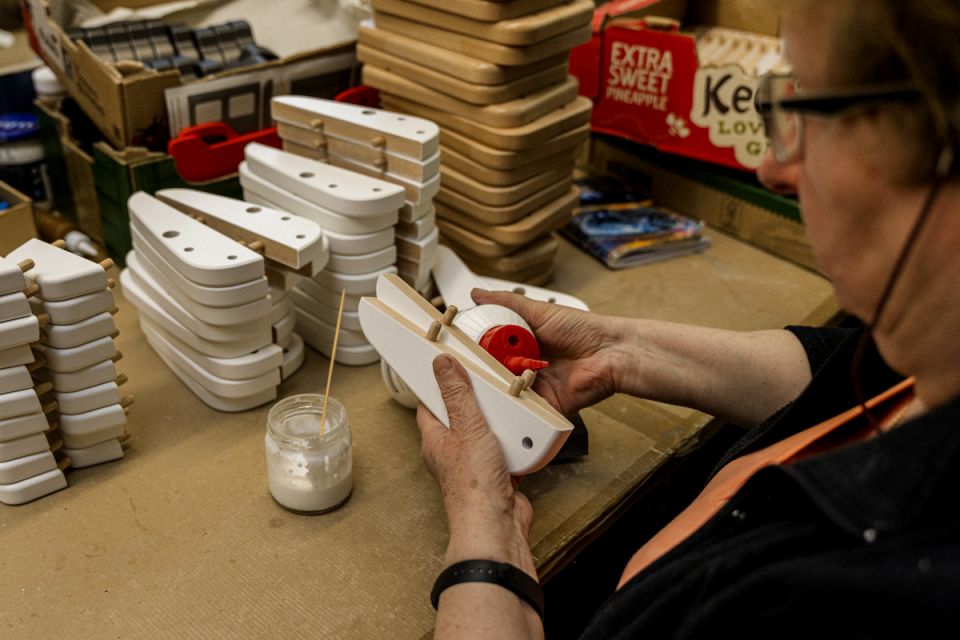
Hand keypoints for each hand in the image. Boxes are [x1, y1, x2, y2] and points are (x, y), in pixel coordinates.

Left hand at [416, 354, 533, 565]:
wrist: (497, 526)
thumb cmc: (473, 486)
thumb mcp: (467, 427)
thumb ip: (457, 394)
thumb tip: (442, 364)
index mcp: (436, 439)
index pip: (430, 404)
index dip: (439, 384)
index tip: (450, 367)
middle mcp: (452, 452)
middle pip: (463, 416)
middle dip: (478, 402)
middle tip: (489, 385)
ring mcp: (475, 464)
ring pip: (487, 433)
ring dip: (501, 424)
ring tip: (509, 411)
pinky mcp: (497, 475)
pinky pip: (507, 451)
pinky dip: (517, 444)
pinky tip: (524, 438)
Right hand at [472, 288, 625, 415]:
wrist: (611, 353)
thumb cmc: (582, 330)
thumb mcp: (539, 311)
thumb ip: (506, 303)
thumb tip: (477, 293)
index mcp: (523, 343)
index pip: (491, 347)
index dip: (475, 347)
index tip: (455, 345)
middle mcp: (526, 365)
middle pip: (494, 370)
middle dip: (480, 368)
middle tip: (460, 365)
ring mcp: (535, 386)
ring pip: (505, 390)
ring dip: (495, 385)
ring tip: (479, 378)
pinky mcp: (544, 405)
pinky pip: (524, 408)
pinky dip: (513, 403)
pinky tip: (502, 394)